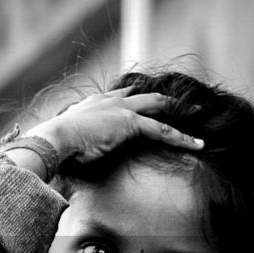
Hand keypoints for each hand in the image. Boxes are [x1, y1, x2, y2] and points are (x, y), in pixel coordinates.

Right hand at [26, 87, 202, 163]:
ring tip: (199, 115)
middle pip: (144, 95)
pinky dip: (182, 138)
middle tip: (180, 102)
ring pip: (159, 108)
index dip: (134, 98)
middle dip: (164, 98)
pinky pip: (163, 130)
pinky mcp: (130, 123)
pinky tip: (197, 145)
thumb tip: (70, 157)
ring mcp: (121, 110)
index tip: (145, 100)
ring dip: (181, 112)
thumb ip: (75, 142)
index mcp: (93, 103)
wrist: (54, 139)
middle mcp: (109, 101)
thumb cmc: (54, 145)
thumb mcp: (67, 140)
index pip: (120, 95)